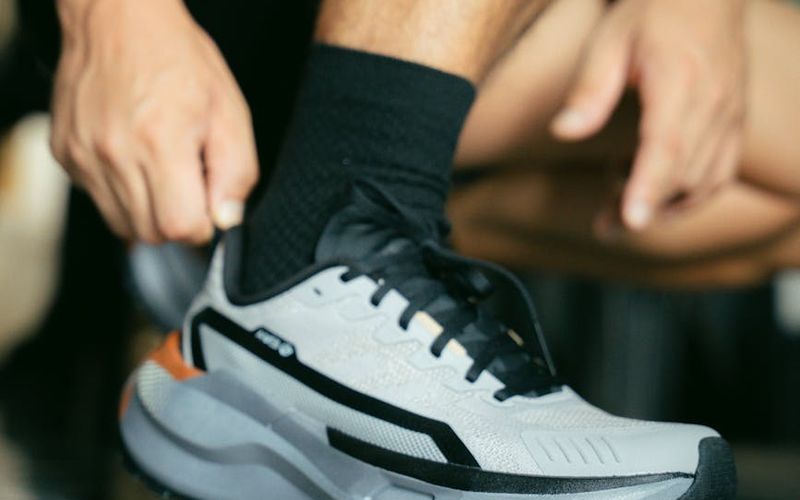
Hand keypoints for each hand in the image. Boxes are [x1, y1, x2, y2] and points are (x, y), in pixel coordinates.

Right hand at [51, 0, 257, 243]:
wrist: (118, 19)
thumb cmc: (178, 58)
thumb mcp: (230, 111)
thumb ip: (236, 173)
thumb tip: (226, 219)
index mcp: (161, 143)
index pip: (181, 228)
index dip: (204, 225)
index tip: (209, 205)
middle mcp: (115, 154)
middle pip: (152, 233)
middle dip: (178, 220)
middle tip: (189, 182)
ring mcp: (84, 156)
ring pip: (123, 225)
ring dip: (150, 211)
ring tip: (162, 169)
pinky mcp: (65, 154)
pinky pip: (99, 200)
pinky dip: (122, 192)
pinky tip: (135, 159)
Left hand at [551, 0, 745, 229]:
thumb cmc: (652, 12)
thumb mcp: (609, 40)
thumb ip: (589, 89)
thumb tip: (563, 131)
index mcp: (680, 80)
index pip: (666, 145)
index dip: (648, 187)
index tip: (631, 221)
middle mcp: (713, 102)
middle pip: (683, 174)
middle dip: (644, 208)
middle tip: (603, 224)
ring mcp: (729, 115)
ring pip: (704, 181)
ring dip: (664, 206)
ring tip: (619, 205)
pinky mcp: (733, 123)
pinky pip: (719, 174)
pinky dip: (688, 195)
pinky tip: (652, 192)